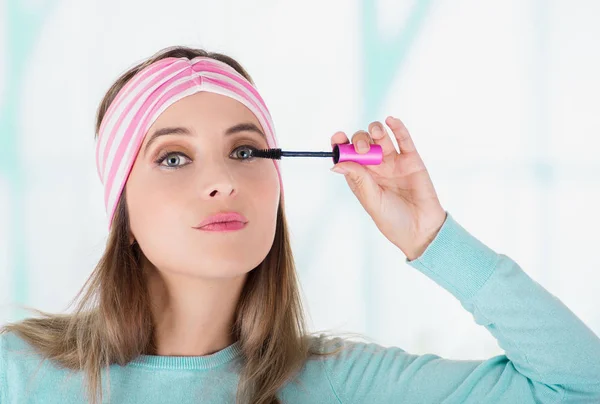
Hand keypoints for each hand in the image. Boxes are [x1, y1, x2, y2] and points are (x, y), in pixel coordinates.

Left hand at [331, 116, 446, 260]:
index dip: (341, 145)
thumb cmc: (394, 221)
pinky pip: (404, 140)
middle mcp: (376, 168)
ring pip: (381, 138)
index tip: (337, 137)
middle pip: (363, 143)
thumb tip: (336, 164)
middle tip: (363, 150)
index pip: (347, 156)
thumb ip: (359, 180)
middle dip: (359, 141)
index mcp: (362, 178)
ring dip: (375, 130)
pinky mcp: (412, 160)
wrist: (421, 230)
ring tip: (376, 133)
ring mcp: (394, 162)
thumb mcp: (372, 201)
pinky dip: (397, 128)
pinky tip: (391, 121)